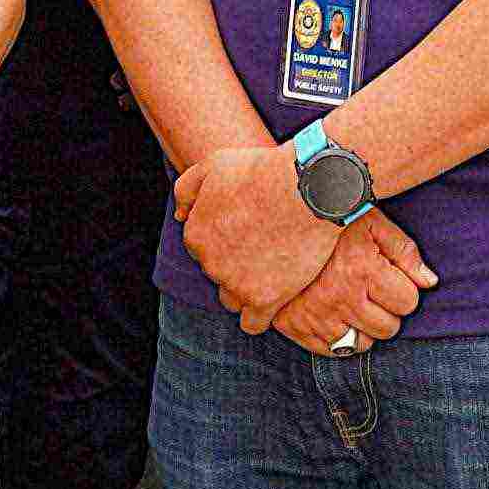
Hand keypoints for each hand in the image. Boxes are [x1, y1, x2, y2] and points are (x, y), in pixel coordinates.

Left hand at [172, 144, 340, 329]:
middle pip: (218, 273)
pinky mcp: (264, 300)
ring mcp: (236, 284)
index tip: (247, 230)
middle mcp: (210, 264)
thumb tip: (180, 216)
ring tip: (272, 270)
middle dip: (235, 262)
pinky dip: (258, 315)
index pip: (202, 248)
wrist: (308, 187)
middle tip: (265, 244)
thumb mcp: (214, 164)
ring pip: (232, 299)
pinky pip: (252, 324)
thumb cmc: (263, 170)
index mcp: (196, 234)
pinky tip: (272, 300)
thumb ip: (187, 189)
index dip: (224, 239)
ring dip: (245, 289)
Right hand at [268, 210, 433, 352]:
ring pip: (360, 343)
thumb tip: (429, 282)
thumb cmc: (331, 216)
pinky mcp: (293, 326)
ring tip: (354, 301)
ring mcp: (314, 315)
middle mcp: (339, 297)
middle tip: (372, 289)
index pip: (408, 302)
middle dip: (387, 310)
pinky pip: (330, 350)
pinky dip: (337, 337)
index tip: (389, 276)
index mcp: (361, 270)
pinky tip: (335, 314)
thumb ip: (405, 251)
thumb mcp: (373, 222)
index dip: (404, 288)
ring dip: (364, 327)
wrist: (276, 217)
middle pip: (388, 328)